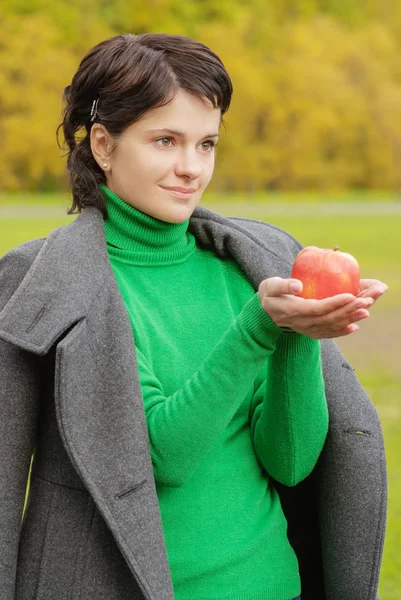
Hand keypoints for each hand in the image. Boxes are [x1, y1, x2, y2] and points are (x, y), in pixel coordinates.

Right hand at [257, 277, 386, 338]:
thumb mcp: (271, 286)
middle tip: (365, 301)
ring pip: (331, 327)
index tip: (350, 295)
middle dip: (348, 311)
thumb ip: (283, 285)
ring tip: (365, 312)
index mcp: (294, 310)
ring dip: (349, 320)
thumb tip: (298, 285)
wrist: (264, 313)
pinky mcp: (310, 332)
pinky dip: (342, 331)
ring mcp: (307, 329)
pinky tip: (354, 327)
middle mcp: (302, 323)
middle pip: (329, 319)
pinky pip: (328, 334)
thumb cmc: (269, 295)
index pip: (318, 308)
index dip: (335, 303)